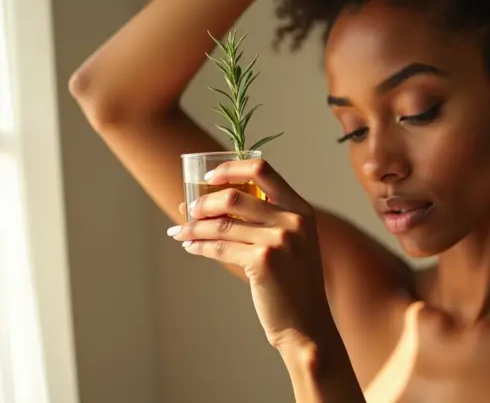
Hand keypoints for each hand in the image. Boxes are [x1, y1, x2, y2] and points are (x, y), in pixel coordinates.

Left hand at [169, 159, 332, 349]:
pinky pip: (220, 247)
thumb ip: (263, 220)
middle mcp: (292, 220)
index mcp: (300, 209)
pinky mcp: (263, 261)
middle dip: (204, 202)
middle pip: (235, 194)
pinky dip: (199, 245)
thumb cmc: (293, 283)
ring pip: (222, 222)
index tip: (210, 177)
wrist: (306, 324)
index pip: (263, 169)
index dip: (231, 168)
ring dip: (194, 226)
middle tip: (189, 209)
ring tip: (180, 231)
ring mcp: (278, 240)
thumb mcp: (291, 243)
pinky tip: (190, 246)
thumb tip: (206, 201)